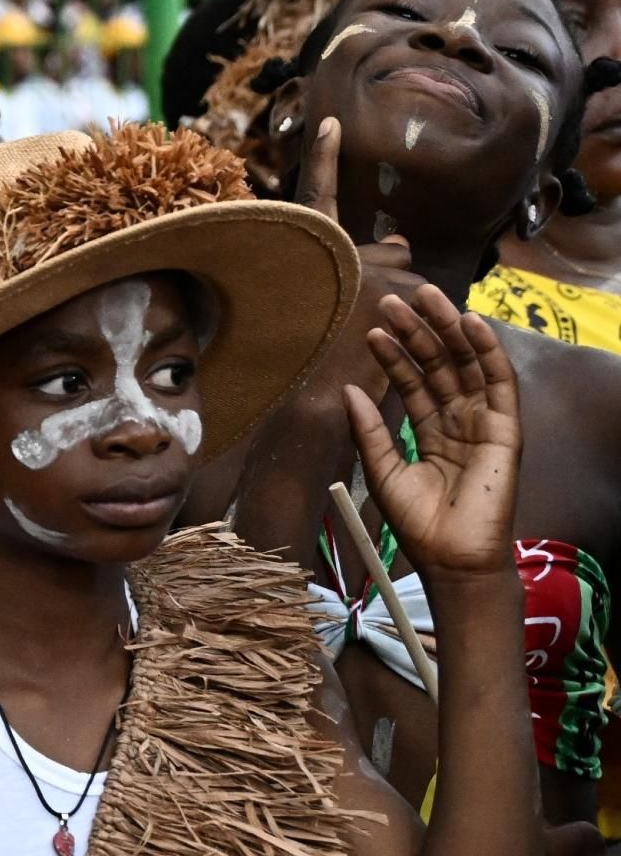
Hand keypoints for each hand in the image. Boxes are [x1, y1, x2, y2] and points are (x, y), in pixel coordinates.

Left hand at [344, 286, 522, 580]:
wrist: (450, 557)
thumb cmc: (418, 523)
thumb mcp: (383, 469)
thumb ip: (369, 429)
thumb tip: (349, 388)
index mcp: (431, 431)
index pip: (413, 383)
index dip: (394, 356)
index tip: (371, 330)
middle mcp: (459, 421)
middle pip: (440, 366)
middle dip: (417, 331)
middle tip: (392, 299)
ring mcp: (483, 423)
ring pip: (466, 365)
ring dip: (447, 329)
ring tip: (423, 298)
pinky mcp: (505, 429)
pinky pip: (499, 382)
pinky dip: (487, 350)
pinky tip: (470, 323)